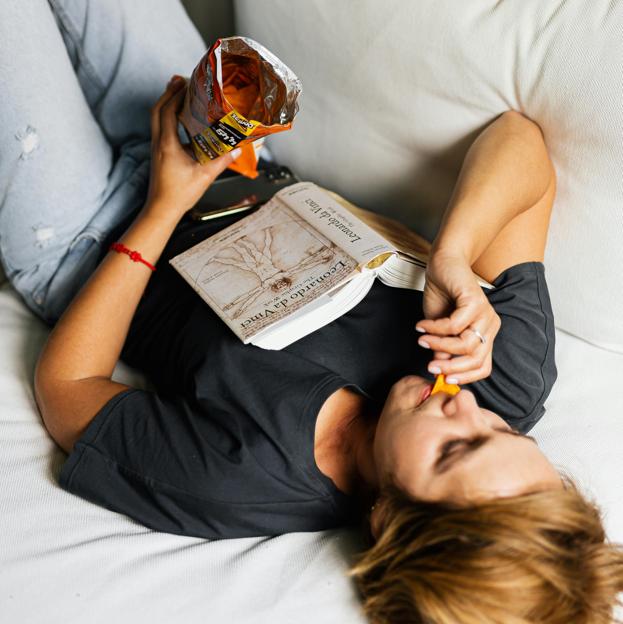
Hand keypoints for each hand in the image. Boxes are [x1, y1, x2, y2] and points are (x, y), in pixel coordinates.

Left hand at [144, 75, 240, 220]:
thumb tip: (237, 150)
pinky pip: (160, 129)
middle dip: (168, 93)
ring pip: (156, 118)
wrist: (161, 209)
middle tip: (180, 80)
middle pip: (158, 109)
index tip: (186, 83)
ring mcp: (156, 148)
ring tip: (178, 93)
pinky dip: (167, 117)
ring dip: (166, 103)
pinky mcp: (157, 154)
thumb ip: (221, 161)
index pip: (168, 111)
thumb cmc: (179, 194)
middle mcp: (158, 143)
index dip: (176, 95)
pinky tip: (179, 119)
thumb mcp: (204, 176)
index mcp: (167, 144)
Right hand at [416, 250, 500, 383]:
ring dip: (440, 345)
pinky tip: (422, 325)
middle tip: (430, 366)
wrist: (443, 265)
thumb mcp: (439, 328)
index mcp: (484, 335)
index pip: (483, 367)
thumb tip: (438, 367)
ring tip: (422, 340)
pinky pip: (456, 325)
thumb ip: (441, 348)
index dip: (464, 377)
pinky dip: (436, 328)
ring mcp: (486, 314)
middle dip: (451, 366)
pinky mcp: (476, 301)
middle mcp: (489, 326)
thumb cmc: (442, 294)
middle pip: (476, 359)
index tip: (442, 378)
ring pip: (466, 344)